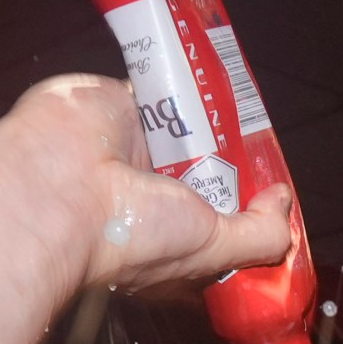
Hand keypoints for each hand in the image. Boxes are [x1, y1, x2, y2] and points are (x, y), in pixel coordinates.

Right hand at [0, 75, 292, 294]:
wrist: (61, 188)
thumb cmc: (127, 238)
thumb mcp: (216, 252)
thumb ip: (259, 235)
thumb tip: (282, 207)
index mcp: (170, 251)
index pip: (218, 239)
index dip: (246, 225)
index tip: (274, 212)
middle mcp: (152, 206)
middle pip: (209, 182)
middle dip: (233, 174)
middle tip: (258, 165)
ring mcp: (137, 158)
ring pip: (190, 136)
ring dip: (211, 129)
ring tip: (238, 126)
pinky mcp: (123, 112)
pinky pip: (162, 93)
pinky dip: (180, 91)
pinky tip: (201, 97)